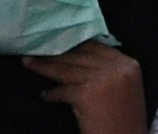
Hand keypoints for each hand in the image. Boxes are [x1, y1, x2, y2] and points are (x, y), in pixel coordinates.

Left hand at [23, 42, 146, 133]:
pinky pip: (62, 91)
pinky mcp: (87, 95)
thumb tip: (74, 49)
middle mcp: (117, 68)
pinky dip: (53, 94)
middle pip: (78, 55)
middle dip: (55, 53)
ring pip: (66, 69)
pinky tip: (46, 95)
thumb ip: (106, 67)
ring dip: (44, 67)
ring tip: (29, 63)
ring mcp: (102, 80)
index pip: (93, 46)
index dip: (72, 42)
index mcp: (128, 64)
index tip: (54, 39)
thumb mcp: (123, 86)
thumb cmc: (124, 119)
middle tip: (35, 49)